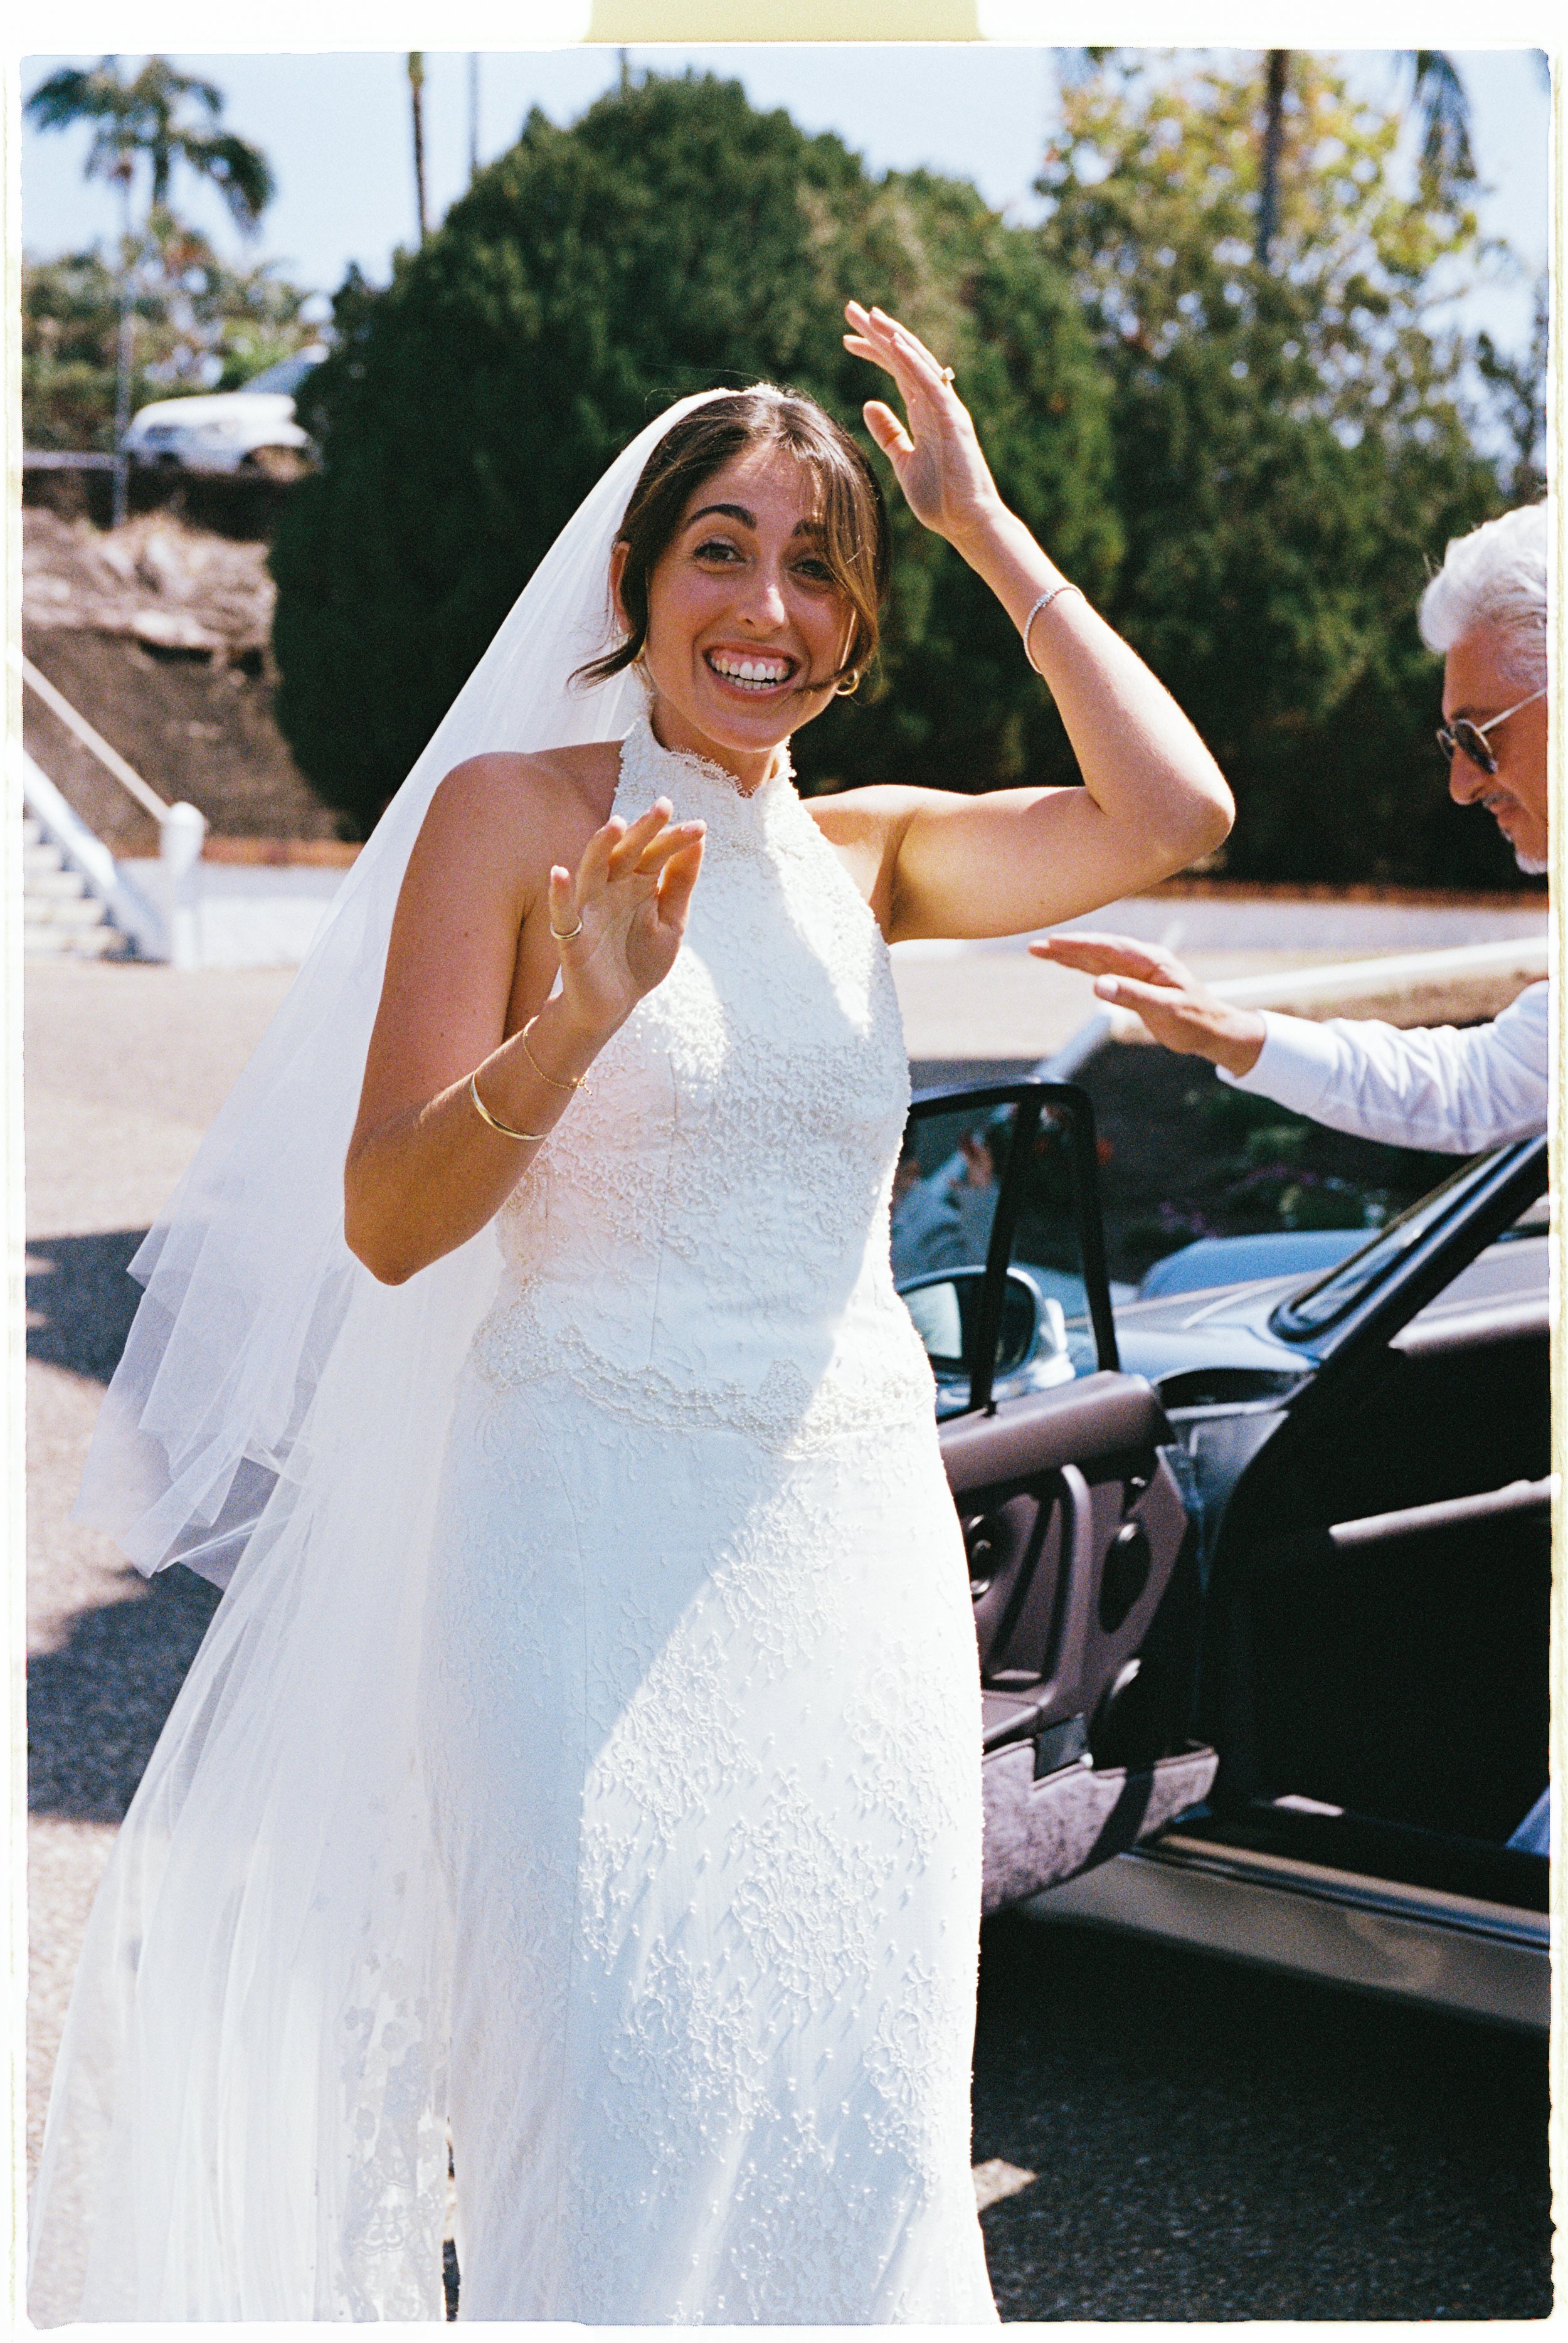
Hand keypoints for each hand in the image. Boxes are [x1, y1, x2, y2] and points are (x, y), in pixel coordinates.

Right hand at [550, 798, 704, 1038]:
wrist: (613, 1006)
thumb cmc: (639, 960)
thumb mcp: (671, 922)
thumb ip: (680, 884)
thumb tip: (699, 841)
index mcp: (637, 883)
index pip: (656, 853)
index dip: (675, 839)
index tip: (701, 827)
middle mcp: (612, 888)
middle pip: (626, 852)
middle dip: (644, 829)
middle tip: (664, 805)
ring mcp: (589, 909)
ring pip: (592, 871)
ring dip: (601, 847)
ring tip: (616, 825)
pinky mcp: (572, 937)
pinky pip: (562, 913)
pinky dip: (559, 894)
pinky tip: (559, 873)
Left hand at [842, 301, 1002, 549]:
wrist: (967, 522)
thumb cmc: (940, 497)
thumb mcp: (904, 461)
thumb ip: (889, 433)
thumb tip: (868, 405)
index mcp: (923, 411)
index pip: (895, 371)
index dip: (873, 352)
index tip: (847, 339)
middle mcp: (936, 402)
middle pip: (904, 357)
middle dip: (878, 333)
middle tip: (851, 309)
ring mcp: (946, 408)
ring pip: (917, 362)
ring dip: (894, 337)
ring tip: (871, 316)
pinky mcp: (953, 419)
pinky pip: (930, 383)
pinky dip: (913, 362)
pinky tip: (895, 343)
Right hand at [1031, 932, 1266, 1076]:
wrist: (1214, 1030)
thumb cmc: (1195, 1020)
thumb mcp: (1164, 1009)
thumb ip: (1131, 995)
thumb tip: (1098, 984)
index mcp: (1150, 960)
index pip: (1107, 947)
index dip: (1078, 944)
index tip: (1052, 943)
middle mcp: (1142, 960)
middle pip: (1097, 949)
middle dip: (1066, 947)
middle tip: (1036, 946)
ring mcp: (1138, 970)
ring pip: (1097, 958)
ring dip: (1070, 954)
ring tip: (1042, 951)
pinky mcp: (1135, 982)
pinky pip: (1104, 970)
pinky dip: (1083, 965)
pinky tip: (1068, 963)